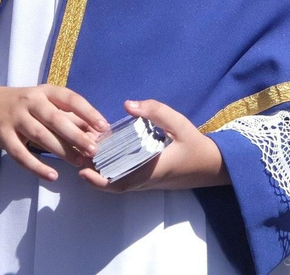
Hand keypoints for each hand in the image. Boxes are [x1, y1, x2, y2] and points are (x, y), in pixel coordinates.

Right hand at [0, 85, 108, 181]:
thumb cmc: (20, 106)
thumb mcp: (41, 103)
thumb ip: (64, 115)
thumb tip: (93, 130)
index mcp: (44, 91)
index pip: (70, 98)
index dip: (88, 111)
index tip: (103, 125)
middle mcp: (30, 101)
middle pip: (56, 118)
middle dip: (76, 135)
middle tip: (94, 149)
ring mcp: (14, 117)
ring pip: (40, 135)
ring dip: (61, 150)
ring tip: (78, 163)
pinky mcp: (1, 135)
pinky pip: (20, 153)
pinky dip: (36, 166)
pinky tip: (51, 176)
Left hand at [78, 99, 228, 191]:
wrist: (212, 166)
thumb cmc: (195, 145)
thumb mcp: (179, 124)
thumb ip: (156, 112)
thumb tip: (129, 104)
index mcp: (152, 170)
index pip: (121, 182)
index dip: (99, 181)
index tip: (83, 171)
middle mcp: (146, 181)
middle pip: (113, 184)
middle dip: (93, 174)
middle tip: (77, 156)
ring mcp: (147, 183)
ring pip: (118, 182)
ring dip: (101, 172)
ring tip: (86, 153)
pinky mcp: (149, 179)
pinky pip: (126, 179)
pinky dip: (112, 171)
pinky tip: (106, 155)